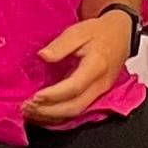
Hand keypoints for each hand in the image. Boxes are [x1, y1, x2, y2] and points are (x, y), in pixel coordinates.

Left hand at [24, 6, 135, 124]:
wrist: (120, 35)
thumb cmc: (98, 32)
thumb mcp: (78, 31)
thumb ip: (61, 45)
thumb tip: (43, 56)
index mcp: (97, 65)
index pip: (75, 86)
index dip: (53, 94)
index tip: (34, 96)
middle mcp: (100, 84)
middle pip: (75, 107)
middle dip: (49, 111)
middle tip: (27, 107)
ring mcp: (100, 93)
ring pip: (76, 112)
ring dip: (51, 116)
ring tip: (30, 111)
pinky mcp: (97, 96)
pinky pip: (77, 111)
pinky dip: (58, 115)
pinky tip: (43, 112)